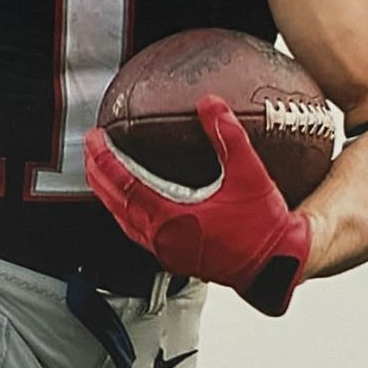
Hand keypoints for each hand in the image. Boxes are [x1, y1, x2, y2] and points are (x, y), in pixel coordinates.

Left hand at [83, 94, 312, 314]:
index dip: (104, 159)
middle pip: (114, 203)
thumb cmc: (265, 226)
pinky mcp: (175, 258)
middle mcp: (162, 239)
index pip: (124, 185)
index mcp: (172, 220)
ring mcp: (166, 251)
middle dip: (97, 174)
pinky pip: (137, 231)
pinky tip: (130, 198)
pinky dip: (126, 210)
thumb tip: (209, 102)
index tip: (94, 136)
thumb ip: (228, 137)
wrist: (278, 265)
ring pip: (123, 220)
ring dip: (108, 193)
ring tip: (100, 170)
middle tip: (89, 148)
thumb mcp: (250, 175)